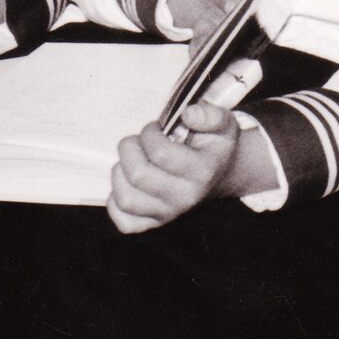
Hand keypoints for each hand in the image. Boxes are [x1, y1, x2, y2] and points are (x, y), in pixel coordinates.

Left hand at [107, 103, 241, 233]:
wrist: (221, 175)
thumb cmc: (214, 147)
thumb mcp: (223, 124)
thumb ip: (210, 115)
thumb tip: (188, 114)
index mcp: (201, 173)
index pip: (159, 153)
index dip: (150, 134)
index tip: (155, 129)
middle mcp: (185, 198)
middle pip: (137, 175)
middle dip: (130, 149)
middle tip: (140, 142)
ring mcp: (169, 214)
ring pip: (126, 199)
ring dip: (120, 173)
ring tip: (132, 161)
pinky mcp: (154, 224)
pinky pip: (125, 222)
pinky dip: (116, 204)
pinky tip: (128, 184)